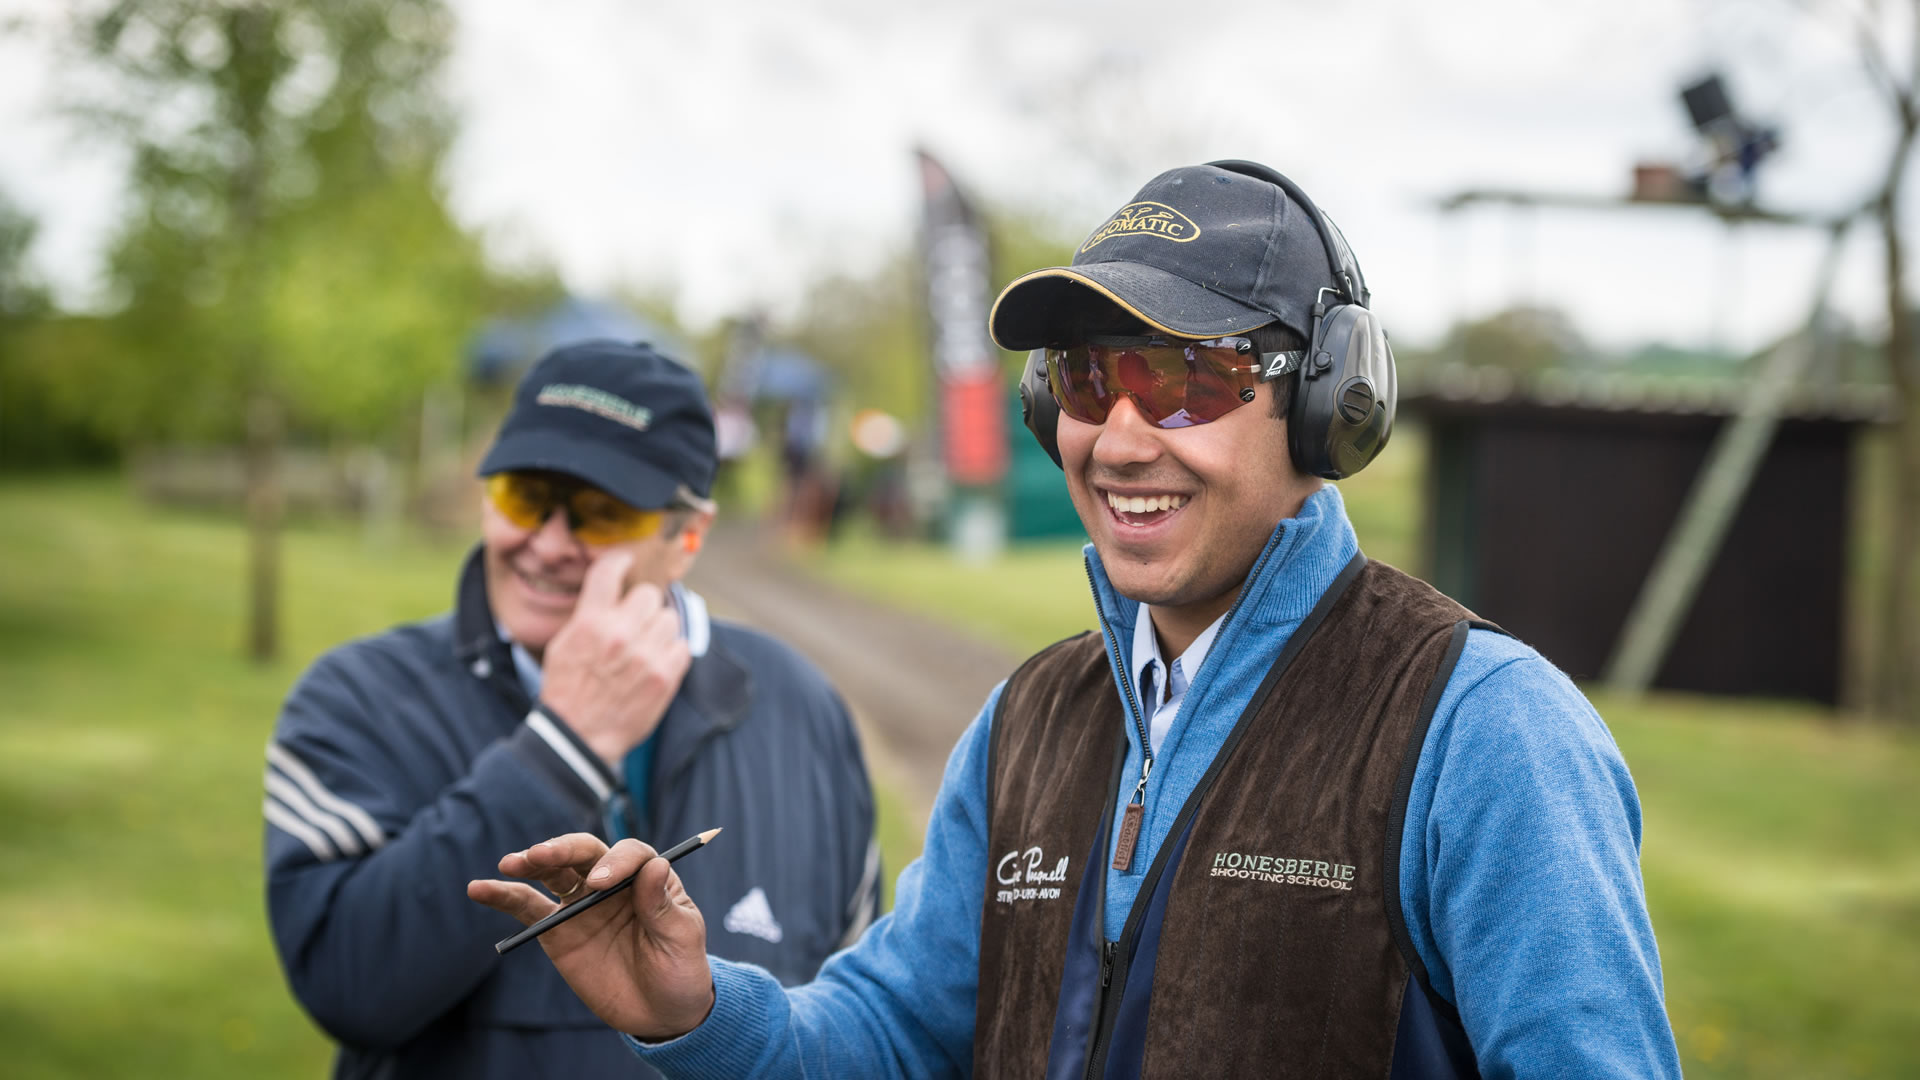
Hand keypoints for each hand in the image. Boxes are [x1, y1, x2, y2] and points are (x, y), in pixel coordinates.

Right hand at [467, 833, 715, 1039]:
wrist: (660, 1012)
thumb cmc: (680, 969)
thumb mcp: (682, 939)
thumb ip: (663, 906)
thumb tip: (656, 865)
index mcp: (647, 877)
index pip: (629, 854)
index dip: (615, 862)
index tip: (600, 883)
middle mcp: (611, 882)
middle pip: (584, 853)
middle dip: (562, 850)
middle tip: (540, 856)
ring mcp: (581, 904)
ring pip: (552, 874)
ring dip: (530, 864)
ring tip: (511, 863)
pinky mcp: (557, 931)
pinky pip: (527, 908)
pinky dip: (503, 897)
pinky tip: (480, 888)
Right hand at [539, 552, 690, 766]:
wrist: (579, 738)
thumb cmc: (567, 690)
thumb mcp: (562, 645)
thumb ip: (588, 615)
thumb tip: (612, 590)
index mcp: (590, 623)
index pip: (609, 571)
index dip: (620, 561)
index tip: (626, 562)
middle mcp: (620, 634)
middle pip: (649, 594)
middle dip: (642, 606)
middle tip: (635, 622)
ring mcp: (646, 655)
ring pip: (669, 618)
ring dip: (660, 629)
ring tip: (645, 646)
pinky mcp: (666, 676)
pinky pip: (683, 646)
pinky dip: (672, 653)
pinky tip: (656, 663)